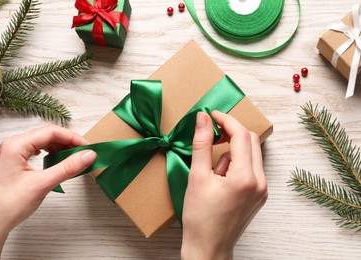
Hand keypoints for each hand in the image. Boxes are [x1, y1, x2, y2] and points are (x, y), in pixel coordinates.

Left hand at [0, 125, 96, 259]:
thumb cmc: (8, 205)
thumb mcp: (42, 184)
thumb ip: (67, 168)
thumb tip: (88, 155)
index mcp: (16, 145)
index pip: (51, 132)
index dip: (73, 138)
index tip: (88, 148)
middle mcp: (14, 145)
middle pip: (48, 135)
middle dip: (68, 142)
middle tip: (85, 153)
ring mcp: (14, 153)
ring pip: (43, 142)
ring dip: (60, 148)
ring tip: (75, 158)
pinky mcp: (15, 162)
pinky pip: (37, 151)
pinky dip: (52, 154)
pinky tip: (58, 161)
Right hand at [181, 111, 267, 259]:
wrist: (209, 248)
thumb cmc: (200, 217)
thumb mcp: (197, 177)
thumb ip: (201, 144)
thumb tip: (202, 118)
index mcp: (245, 177)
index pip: (241, 135)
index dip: (226, 120)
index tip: (211, 115)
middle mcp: (260, 182)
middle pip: (251, 141)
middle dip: (231, 132)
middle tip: (211, 134)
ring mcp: (262, 189)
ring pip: (252, 153)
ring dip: (232, 150)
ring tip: (212, 170)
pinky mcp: (259, 195)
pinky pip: (251, 168)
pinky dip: (236, 163)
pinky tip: (221, 178)